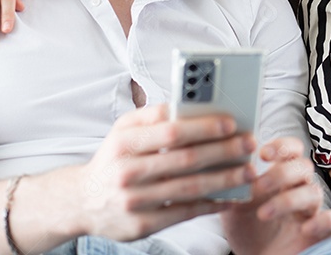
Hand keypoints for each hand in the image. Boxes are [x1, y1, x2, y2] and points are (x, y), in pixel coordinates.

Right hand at [72, 104, 254, 241]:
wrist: (81, 201)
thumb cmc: (113, 159)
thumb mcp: (123, 130)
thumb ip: (155, 115)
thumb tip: (190, 104)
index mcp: (125, 142)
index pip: (172, 131)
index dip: (205, 127)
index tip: (231, 123)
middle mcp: (128, 172)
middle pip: (187, 160)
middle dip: (224, 151)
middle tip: (249, 144)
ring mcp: (135, 201)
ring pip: (190, 188)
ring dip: (225, 179)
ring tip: (248, 171)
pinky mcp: (142, 225)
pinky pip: (184, 213)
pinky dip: (211, 204)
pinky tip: (229, 197)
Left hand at [222, 137, 330, 254]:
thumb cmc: (246, 229)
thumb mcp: (233, 204)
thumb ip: (233, 183)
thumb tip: (227, 161)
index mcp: (281, 176)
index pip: (291, 149)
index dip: (282, 146)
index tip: (263, 153)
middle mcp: (299, 188)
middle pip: (303, 167)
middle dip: (281, 173)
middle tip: (259, 186)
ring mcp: (311, 210)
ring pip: (314, 192)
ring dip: (289, 200)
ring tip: (264, 214)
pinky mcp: (322, 232)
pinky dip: (325, 220)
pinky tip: (306, 227)